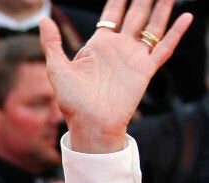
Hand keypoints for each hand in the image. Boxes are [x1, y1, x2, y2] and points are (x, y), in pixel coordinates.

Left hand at [39, 0, 192, 152]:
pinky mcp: (145, 70)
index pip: (112, 15)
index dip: (120, 0)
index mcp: (98, 45)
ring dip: (162, 9)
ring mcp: (133, 58)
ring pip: (153, 27)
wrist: (90, 123)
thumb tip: (44, 19)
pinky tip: (186, 17)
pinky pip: (164, 48)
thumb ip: (52, 43)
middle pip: (136, 15)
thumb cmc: (71, 100)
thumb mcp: (57, 68)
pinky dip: (176, 33)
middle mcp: (118, 48)